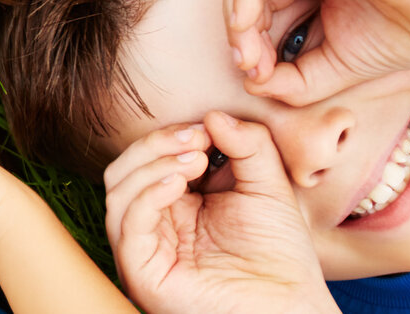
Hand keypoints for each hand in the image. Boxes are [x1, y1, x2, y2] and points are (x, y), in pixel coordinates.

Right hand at [105, 114, 336, 313]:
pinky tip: (178, 183)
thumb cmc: (279, 252)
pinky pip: (127, 226)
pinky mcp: (143, 272)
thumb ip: (247, 145)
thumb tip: (213, 114)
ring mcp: (146, 249)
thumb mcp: (267, 184)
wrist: (290, 301)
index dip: (170, 136)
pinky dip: (146, 196)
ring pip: (118, 192)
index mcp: (175, 205)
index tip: (207, 127)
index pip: (148, 159)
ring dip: (152, 165)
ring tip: (194, 159)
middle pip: (124, 170)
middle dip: (156, 144)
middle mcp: (154, 226)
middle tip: (197, 137)